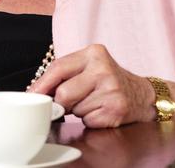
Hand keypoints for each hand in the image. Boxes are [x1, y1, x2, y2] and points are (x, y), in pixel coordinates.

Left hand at [28, 44, 155, 127]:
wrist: (141, 95)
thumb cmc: (107, 81)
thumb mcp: (87, 67)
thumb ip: (63, 74)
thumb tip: (35, 92)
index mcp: (93, 53)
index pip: (58, 68)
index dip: (42, 85)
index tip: (32, 95)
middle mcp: (104, 69)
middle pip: (64, 93)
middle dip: (62, 102)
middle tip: (69, 102)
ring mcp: (112, 90)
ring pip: (75, 109)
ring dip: (78, 111)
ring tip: (92, 102)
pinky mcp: (117, 109)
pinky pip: (88, 120)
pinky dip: (89, 119)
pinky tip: (100, 110)